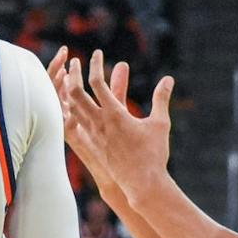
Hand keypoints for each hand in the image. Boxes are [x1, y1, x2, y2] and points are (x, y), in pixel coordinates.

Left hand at [53, 49, 173, 205]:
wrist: (142, 184)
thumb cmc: (153, 154)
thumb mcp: (160, 124)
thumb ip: (161, 99)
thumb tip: (169, 79)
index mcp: (115, 115)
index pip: (98, 83)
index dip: (96, 65)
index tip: (96, 53)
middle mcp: (99, 123)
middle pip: (76, 93)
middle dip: (73, 74)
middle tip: (73, 62)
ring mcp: (93, 135)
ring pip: (72, 109)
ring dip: (68, 91)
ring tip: (68, 80)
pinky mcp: (92, 145)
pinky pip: (75, 124)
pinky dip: (70, 110)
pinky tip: (69, 105)